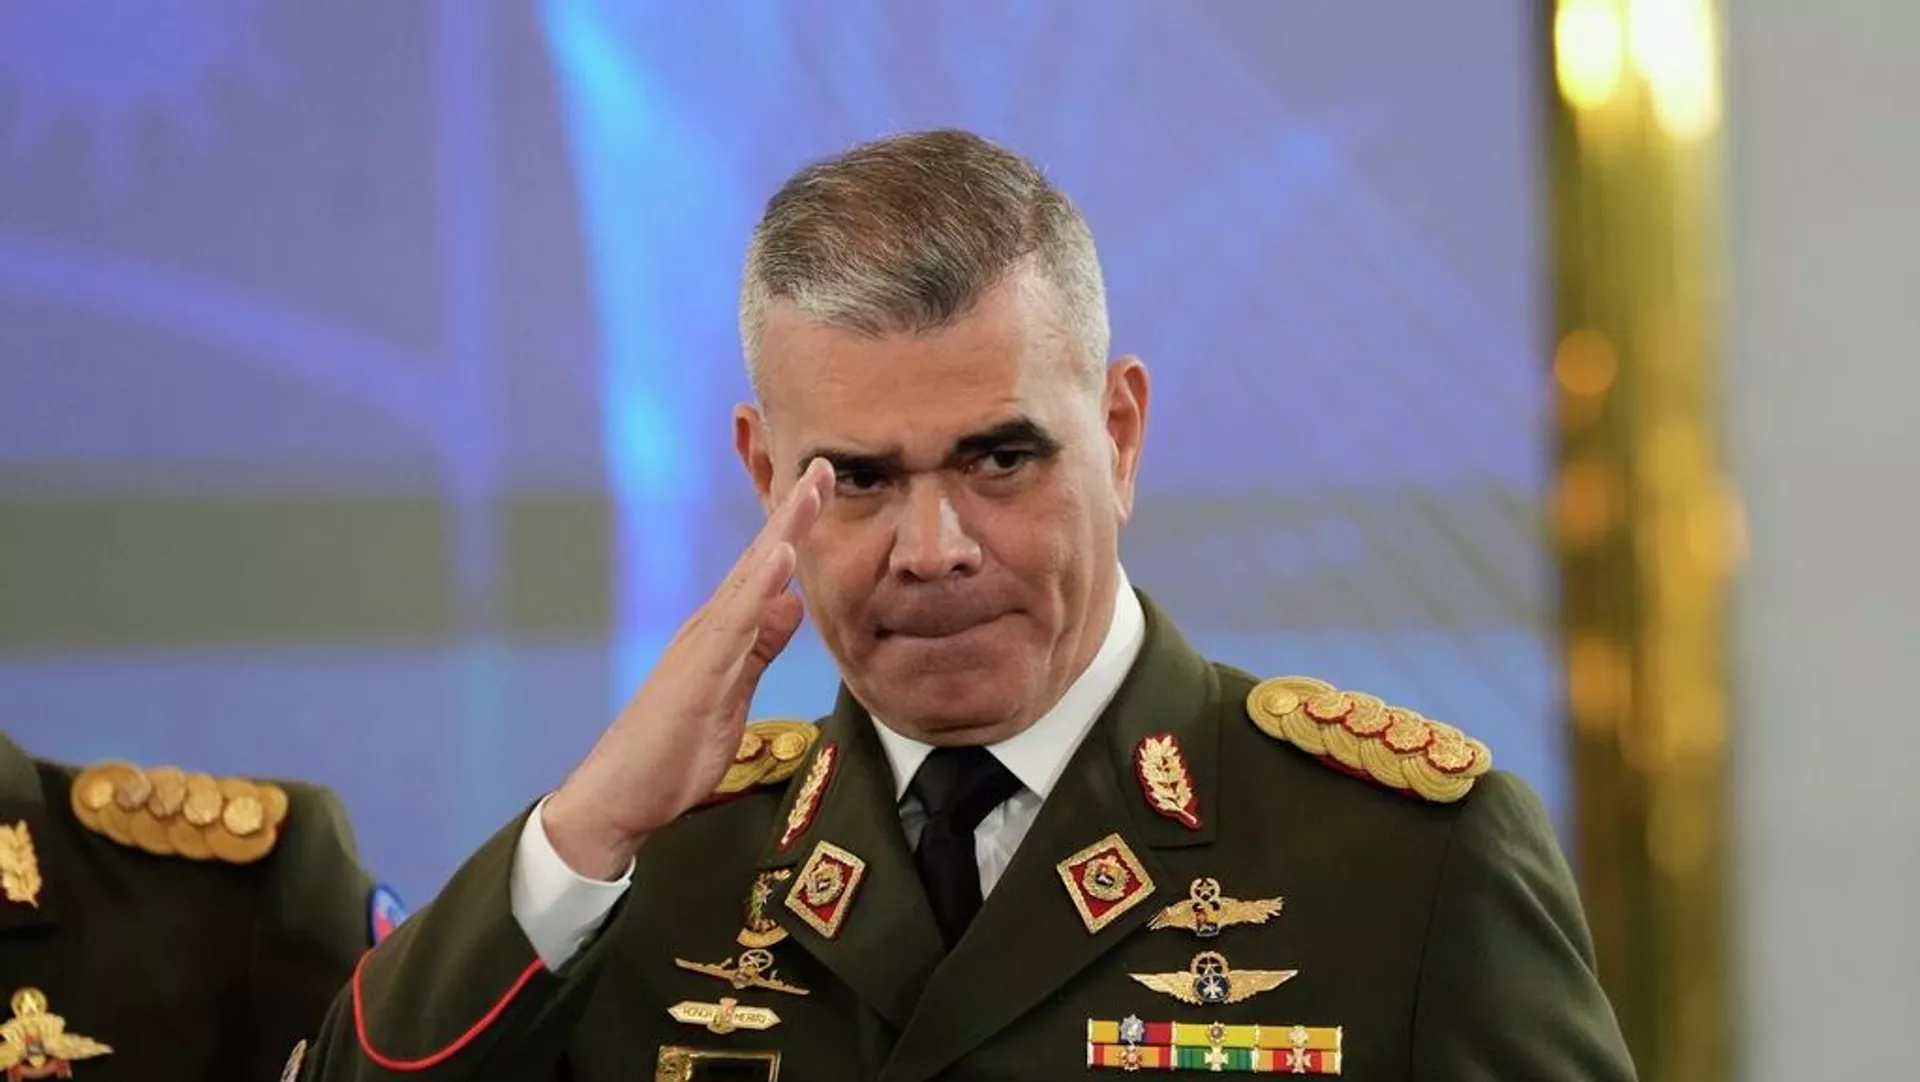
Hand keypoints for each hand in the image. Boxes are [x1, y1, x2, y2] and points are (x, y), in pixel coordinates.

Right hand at [542, 458, 833, 878]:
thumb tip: (791, 601)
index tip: (824, 487)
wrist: (620, 795)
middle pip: (760, 558)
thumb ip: (759, 646)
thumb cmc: (674, 751)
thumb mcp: (734, 691)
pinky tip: (782, 556)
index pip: (767, 571)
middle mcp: (711, 626)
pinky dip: (760, 585)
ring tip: (811, 488)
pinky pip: (736, 622)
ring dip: (783, 531)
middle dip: (794, 510)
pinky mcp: (699, 672)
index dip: (796, 529)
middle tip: (825, 463)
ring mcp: (703, 645)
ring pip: (750, 577)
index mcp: (725, 632)